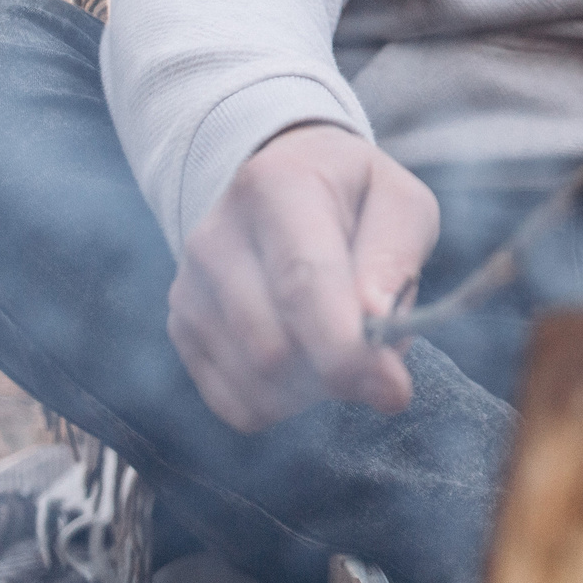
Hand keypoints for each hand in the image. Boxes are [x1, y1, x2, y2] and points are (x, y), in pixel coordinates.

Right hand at [169, 124, 438, 432]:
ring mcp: (190, 287)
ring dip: (315, 390)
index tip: (394, 388)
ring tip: (339, 342)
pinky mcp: (182, 329)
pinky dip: (283, 403)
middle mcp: (218, 237)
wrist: (281, 179)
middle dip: (340, 375)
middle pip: (274, 348)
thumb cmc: (354, 197)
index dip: (346, 347)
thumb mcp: (400, 204)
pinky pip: (237, 404)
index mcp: (277, 187)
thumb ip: (393, 260)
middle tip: (380, 360)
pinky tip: (304, 359)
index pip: (302, 281)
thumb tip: (373, 325)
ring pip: (255, 385)